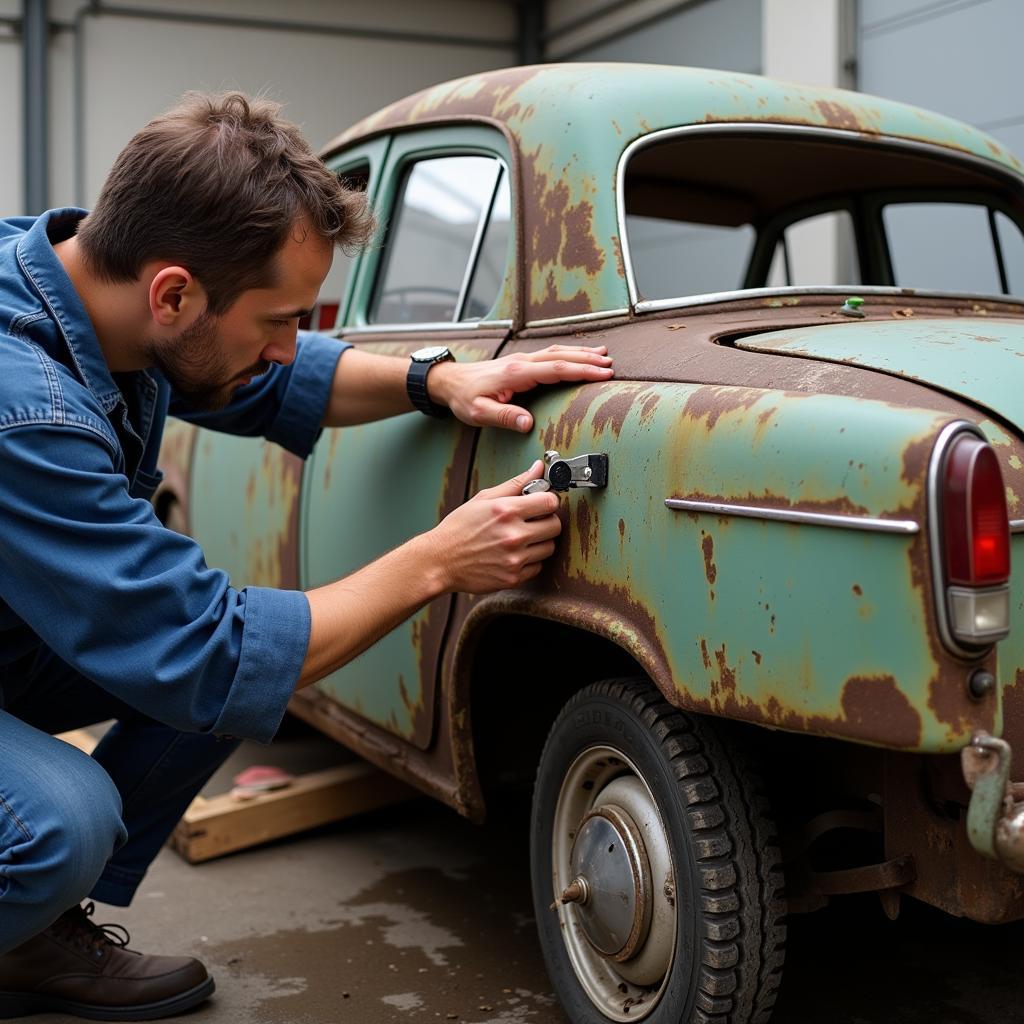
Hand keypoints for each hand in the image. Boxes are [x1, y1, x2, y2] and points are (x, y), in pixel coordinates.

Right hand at [427, 461, 561, 592]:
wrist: (440, 560)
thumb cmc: (459, 528)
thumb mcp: (484, 499)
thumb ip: (516, 484)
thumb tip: (537, 468)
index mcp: (507, 511)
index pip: (550, 502)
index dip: (548, 501)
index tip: (541, 503)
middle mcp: (513, 535)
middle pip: (555, 526)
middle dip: (547, 521)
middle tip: (533, 521)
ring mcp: (514, 558)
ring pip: (549, 547)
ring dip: (540, 542)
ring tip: (522, 539)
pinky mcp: (513, 577)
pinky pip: (538, 567)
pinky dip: (530, 561)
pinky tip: (515, 554)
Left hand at [431, 344, 613, 431]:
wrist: (449, 381)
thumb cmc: (464, 398)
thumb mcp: (480, 413)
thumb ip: (505, 417)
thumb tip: (529, 423)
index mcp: (516, 373)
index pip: (555, 369)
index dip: (580, 370)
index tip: (601, 373)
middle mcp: (522, 362)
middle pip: (561, 357)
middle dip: (587, 360)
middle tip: (610, 365)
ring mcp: (522, 360)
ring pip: (557, 352)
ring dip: (580, 353)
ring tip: (603, 356)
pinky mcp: (521, 363)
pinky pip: (550, 355)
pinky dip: (568, 354)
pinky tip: (578, 355)